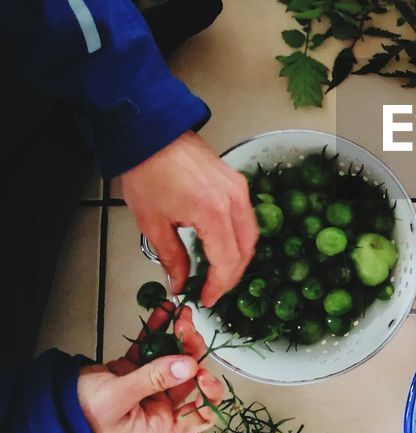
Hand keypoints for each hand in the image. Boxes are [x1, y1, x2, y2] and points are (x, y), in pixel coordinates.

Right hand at [77, 306, 225, 432]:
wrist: (51, 406)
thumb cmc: (82, 414)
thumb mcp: (119, 397)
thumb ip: (154, 379)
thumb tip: (188, 365)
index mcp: (161, 426)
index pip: (201, 413)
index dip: (209, 392)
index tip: (201, 370)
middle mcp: (160, 407)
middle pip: (189, 377)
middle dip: (192, 351)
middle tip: (187, 328)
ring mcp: (149, 386)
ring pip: (173, 359)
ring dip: (179, 336)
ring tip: (180, 314)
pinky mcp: (135, 369)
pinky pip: (153, 348)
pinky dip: (159, 330)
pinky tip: (165, 311)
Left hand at [120, 130, 257, 306]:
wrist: (150, 133)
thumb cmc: (147, 173)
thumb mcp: (153, 223)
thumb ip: (171, 258)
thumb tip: (179, 283)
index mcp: (213, 212)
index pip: (226, 261)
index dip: (218, 286)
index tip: (205, 298)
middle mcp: (233, 200)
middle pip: (245, 249)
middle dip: (231, 275)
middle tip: (212, 290)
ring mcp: (238, 188)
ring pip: (250, 234)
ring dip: (237, 257)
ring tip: (217, 273)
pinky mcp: (236, 181)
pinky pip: (246, 217)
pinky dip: (238, 238)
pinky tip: (221, 246)